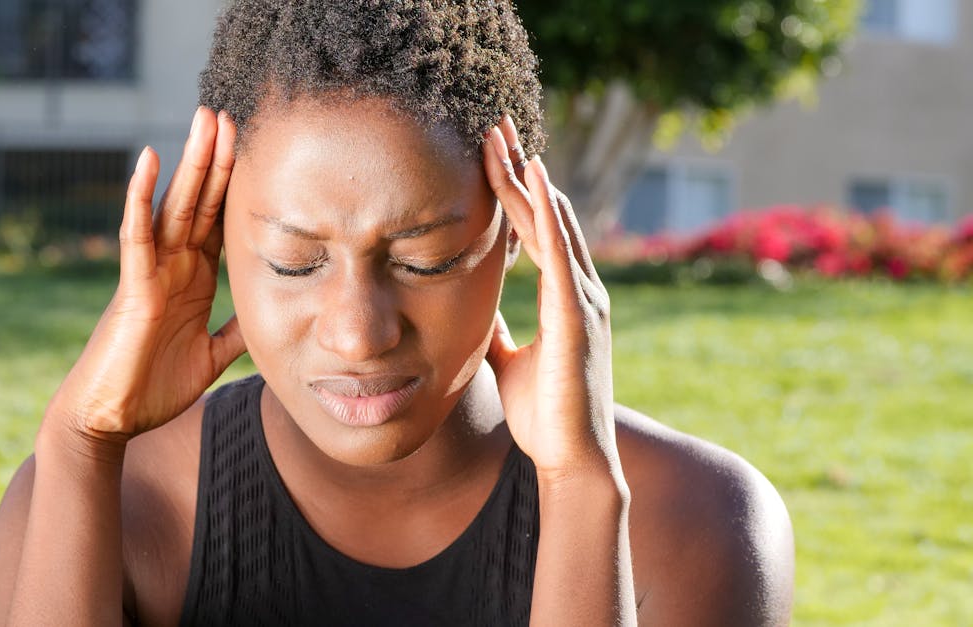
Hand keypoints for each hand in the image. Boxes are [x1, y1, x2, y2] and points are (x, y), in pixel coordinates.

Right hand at [43, 107, 246, 443]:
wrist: (110, 420)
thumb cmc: (153, 387)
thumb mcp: (211, 356)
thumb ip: (236, 332)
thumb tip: (269, 319)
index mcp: (193, 278)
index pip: (219, 221)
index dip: (237, 186)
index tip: (256, 147)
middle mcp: (172, 266)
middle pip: (199, 202)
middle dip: (217, 158)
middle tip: (230, 112)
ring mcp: (151, 272)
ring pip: (173, 206)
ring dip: (190, 162)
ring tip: (204, 119)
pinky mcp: (133, 287)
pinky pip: (138, 234)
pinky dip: (141, 197)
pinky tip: (149, 159)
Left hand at [482, 115, 620, 483]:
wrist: (571, 461)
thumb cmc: (544, 416)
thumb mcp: (510, 359)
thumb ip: (496, 329)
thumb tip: (473, 310)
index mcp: (564, 297)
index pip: (536, 229)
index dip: (515, 190)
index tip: (490, 153)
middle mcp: (579, 290)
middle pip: (546, 214)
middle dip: (520, 169)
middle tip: (494, 125)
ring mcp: (583, 301)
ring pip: (553, 224)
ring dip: (527, 179)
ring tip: (503, 137)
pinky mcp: (578, 318)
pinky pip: (559, 255)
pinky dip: (547, 216)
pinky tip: (534, 181)